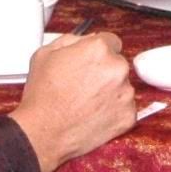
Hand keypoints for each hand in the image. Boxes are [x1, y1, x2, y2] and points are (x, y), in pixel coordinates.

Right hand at [9, 29, 139, 171]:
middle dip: (104, 72)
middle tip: (84, 85)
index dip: (99, 52)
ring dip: (110, 91)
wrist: (42, 132)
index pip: (111, 41)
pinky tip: (93, 114)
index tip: (92, 62)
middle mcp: (117, 68)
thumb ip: (70, 40)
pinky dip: (113, 111)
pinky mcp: (128, 116)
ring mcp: (125, 93)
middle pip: (117, 64)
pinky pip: (125, 108)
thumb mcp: (45, 54)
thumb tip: (85, 39)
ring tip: (86, 102)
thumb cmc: (42, 97)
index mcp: (98, 49)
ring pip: (122, 86)